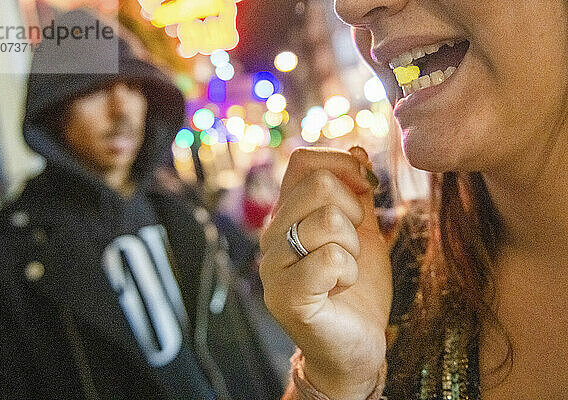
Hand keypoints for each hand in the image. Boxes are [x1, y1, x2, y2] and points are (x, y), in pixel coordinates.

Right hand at [260, 147, 392, 399]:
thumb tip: (358, 149)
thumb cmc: (357, 287)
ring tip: (345, 270)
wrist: (357, 343)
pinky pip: (329, 259)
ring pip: (328, 220)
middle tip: (352, 244)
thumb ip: (357, 192)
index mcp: (287, 214)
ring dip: (353, 248)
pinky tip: (339, 288)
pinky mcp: (285, 297)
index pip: (303, 160)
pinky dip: (348, 273)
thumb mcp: (363, 230)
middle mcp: (272, 235)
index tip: (366, 190)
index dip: (343, 165)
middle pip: (319, 184)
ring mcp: (273, 266)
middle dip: (354, 212)